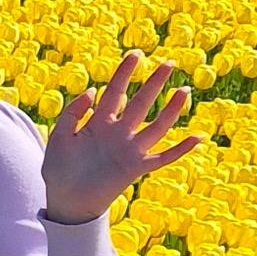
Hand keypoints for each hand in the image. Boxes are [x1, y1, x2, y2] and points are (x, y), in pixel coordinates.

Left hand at [42, 55, 199, 221]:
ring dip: (171, 110)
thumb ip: (71, 114)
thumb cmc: (59, 170)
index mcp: (98, 124)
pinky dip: (181, 149)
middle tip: (169, 63)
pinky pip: (164, 157)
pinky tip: (198, 137)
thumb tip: (93, 90)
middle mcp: (118, 134)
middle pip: (140, 103)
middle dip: (154, 83)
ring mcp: (129, 150)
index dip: (124, 73)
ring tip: (184, 91)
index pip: (114, 92)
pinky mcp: (137, 168)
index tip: (135, 54)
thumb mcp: (59, 138)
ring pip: (156, 126)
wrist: (66, 201)